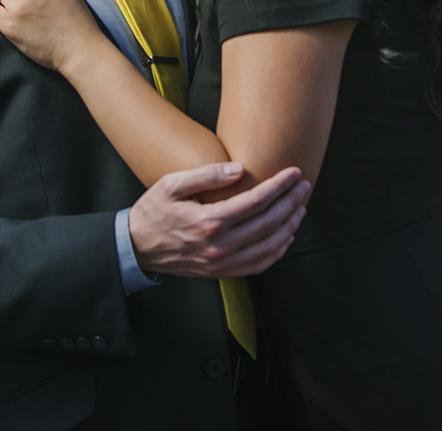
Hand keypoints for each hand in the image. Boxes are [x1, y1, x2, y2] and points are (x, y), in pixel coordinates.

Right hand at [129, 162, 310, 278]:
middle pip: (268, 223)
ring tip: (300, 207)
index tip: (294, 172)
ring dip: (289, 226)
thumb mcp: (172, 184)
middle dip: (291, 202)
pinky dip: (277, 251)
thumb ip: (207, 175)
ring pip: (268, 246)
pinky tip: (285, 236)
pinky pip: (258, 265)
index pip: (256, 201)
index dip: (279, 186)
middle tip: (304, 186)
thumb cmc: (153, 212)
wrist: (137, 247)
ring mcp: (221, 262)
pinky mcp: (221, 272)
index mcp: (209, 221)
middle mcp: (219, 245)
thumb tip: (239, 168)